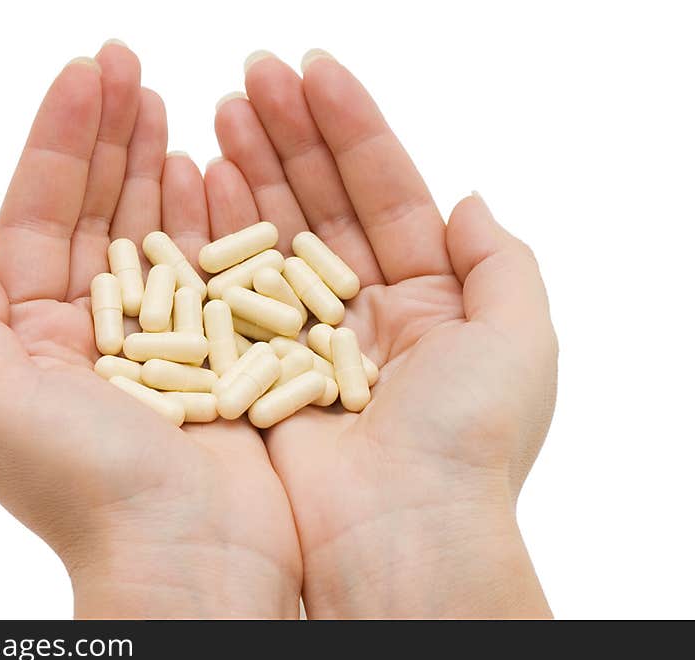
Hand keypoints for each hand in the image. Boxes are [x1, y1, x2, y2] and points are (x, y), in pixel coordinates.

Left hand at [0, 44, 300, 618]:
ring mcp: (161, 341)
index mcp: (34, 341)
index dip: (61, 143)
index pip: (40, 218)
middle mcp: (93, 336)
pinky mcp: (219, 353)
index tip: (89, 74)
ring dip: (159, 167)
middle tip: (130, 64)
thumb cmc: (92, 491)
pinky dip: (213, 220)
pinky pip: (213, 273)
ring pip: (156, 234)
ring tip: (167, 104)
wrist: (194, 560)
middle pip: (99, 214)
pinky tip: (213, 171)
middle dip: (111, 138)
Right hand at [208, 50, 556, 617]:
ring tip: (221, 109)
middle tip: (252, 75)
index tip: (312, 70)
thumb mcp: (517, 337)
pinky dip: (216, 235)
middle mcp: (364, 311)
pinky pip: (233, 288)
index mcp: (429, 298)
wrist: (396, 535)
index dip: (351, 128)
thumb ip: (500, 260)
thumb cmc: (465, 440)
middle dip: (290, 135)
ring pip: (274, 236)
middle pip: (323, 202)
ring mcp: (304, 336)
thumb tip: (467, 196)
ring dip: (250, 170)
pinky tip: (198, 180)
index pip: (384, 192)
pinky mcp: (256, 365)